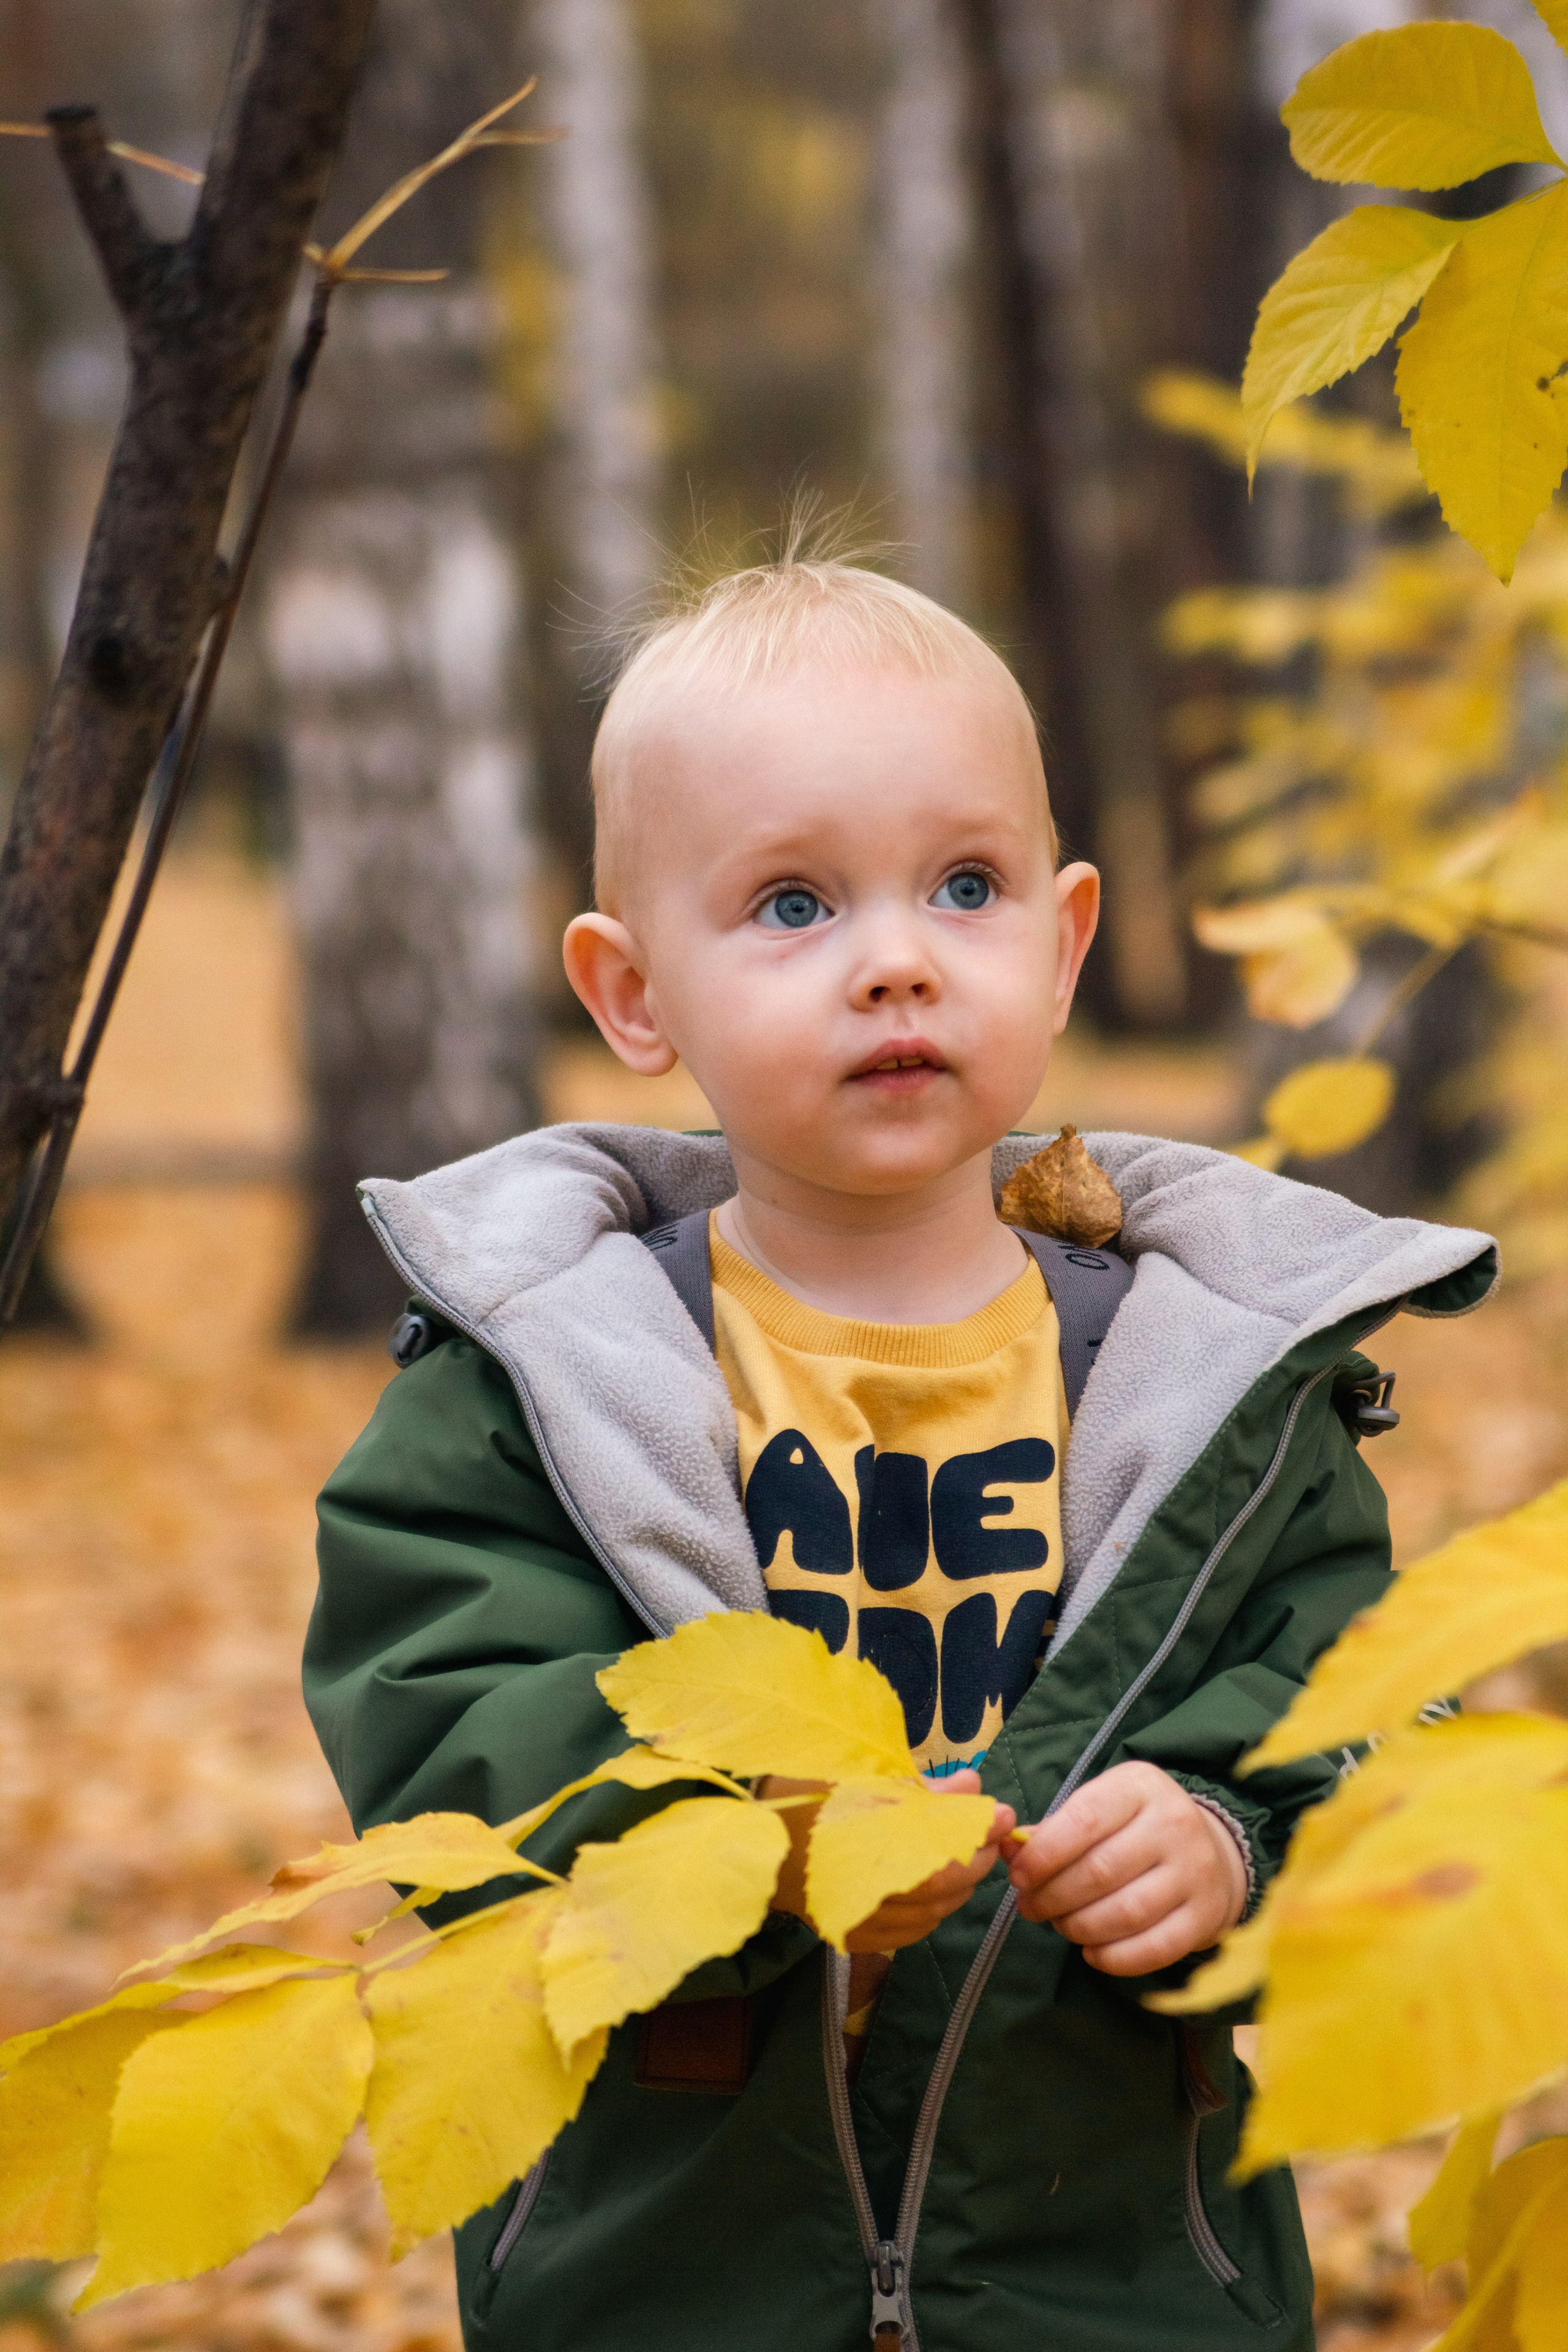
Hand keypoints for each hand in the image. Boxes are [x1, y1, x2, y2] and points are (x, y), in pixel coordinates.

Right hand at [761, 1770, 1015, 1952]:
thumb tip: (973, 1784)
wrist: (747, 1844)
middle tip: (988, 1830)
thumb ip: (919, 1788)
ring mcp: (859, 1921)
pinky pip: (910, 1932)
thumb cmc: (800, 1796)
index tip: (1002, 1813)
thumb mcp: (858, 1776)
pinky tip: (932, 1887)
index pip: (942, 1850)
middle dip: (974, 1857)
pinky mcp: (854, 1937)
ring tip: (962, 1852)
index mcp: (862, 1843)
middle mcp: (863, 1892)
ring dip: (957, 1885)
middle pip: (943, 1888)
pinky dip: (932, 1911)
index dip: (977, 1832)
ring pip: (932, 1914)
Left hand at [1007, 1762, 1246, 1975]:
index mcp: (1140, 1787)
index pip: (1084, 1820)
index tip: (1018, 1876)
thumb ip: (1053, 1829)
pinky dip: (1114, 1958)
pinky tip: (1091, 1952)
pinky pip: (1153, 1949)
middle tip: (1030, 1907)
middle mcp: (1174, 1824)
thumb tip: (1007, 1849)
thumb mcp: (1100, 1807)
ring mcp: (1195, 1872)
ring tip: (1059, 1925)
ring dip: (1078, 1927)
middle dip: (1053, 1896)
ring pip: (1124, 1913)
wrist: (1213, 1849)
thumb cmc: (1136, 1826)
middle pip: (1100, 1871)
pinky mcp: (1205, 1917)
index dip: (1044, 1854)